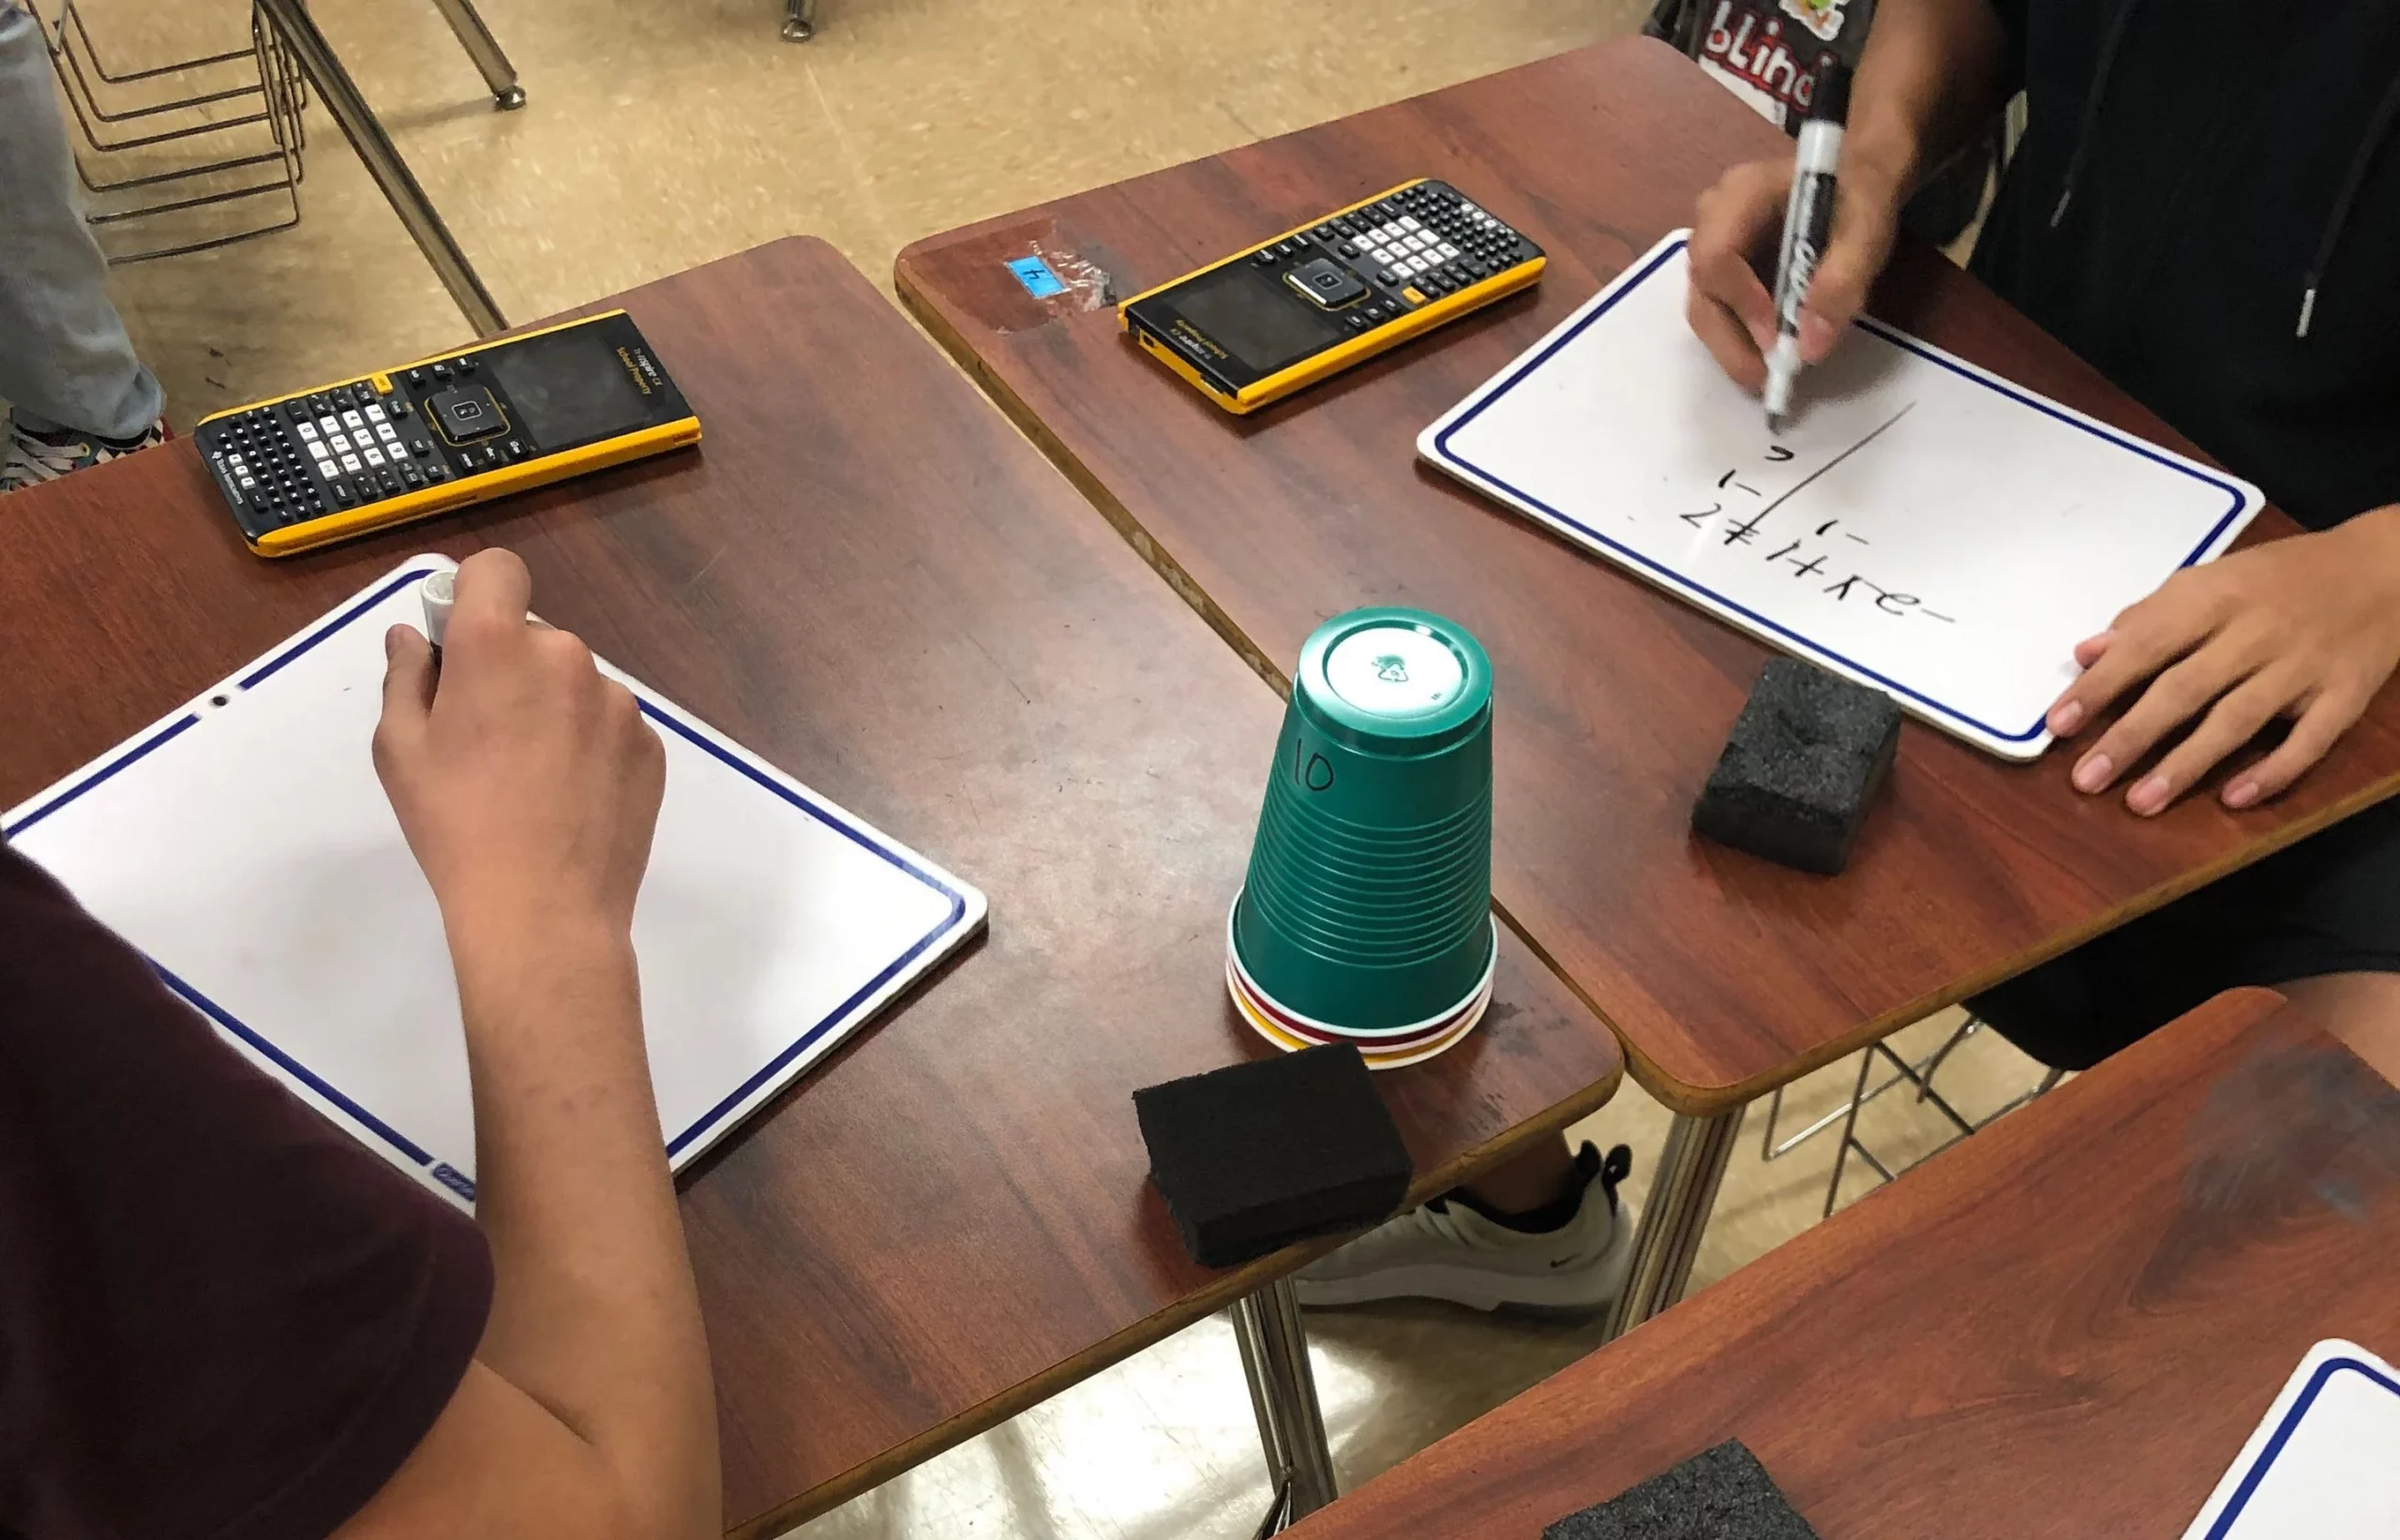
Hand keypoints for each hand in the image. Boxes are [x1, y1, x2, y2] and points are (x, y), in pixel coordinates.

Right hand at [374, 549, 664, 936]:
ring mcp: (618, 702)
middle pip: (534, 638)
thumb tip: (414, 637)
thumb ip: (406, 678)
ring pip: (575, 684)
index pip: (498, 569)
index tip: (462, 641)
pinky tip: (569, 800)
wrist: (544, 909)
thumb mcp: (400, 751)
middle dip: (509, 670)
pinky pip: (610, 725)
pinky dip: (589, 746)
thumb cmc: (455, 826)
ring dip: (553, 709)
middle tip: (485, 738)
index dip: (477, 594)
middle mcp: (567, 656)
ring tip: (530, 780)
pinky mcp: (650, 744)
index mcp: (498, 645)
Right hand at [1685, 154, 1906, 390]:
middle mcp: (1713, 219)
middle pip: (1702, 289)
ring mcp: (1711, 246)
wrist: (1855, 180)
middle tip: (1766, 378)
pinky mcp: (1721, 272)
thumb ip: (1841, 283)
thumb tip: (1809, 349)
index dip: (1741, 302)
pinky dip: (1740, 338)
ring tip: (1770, 373)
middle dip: (1730, 339)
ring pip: (1704, 307)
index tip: (1777, 341)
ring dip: (1733, 346)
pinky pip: (1717, 311)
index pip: (1717, 254)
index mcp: (1743, 194)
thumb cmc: (1859, 197)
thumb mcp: (1867, 232)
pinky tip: (1769, 354)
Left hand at [2046, 508, 2399, 814]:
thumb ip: (2148, 619)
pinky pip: (2308, 741)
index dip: (2099, 687)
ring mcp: (2301, 667)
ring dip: (2185, 764)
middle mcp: (2255, 633)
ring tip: (2139, 802)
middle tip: (2086, 779)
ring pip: (2236, 720)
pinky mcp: (2344, 695)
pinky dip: (2273, 771)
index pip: (2145, 646)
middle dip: (2131, 736)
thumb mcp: (2210, 580)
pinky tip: (2233, 798)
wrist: (2383, 568)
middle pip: (2184, 690)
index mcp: (2214, 598)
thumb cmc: (2280, 579)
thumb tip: (2087, 653)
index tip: (2057, 725)